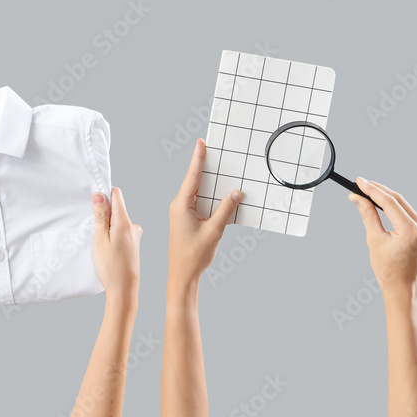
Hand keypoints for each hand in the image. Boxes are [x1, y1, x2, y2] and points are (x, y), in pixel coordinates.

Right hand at [92, 187, 142, 304]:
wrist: (124, 290)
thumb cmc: (110, 267)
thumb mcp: (100, 239)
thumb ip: (100, 216)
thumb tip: (99, 195)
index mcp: (125, 222)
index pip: (117, 195)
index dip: (104, 195)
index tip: (93, 204)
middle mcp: (133, 226)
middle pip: (116, 207)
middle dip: (103, 213)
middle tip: (92, 227)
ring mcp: (135, 235)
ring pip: (117, 220)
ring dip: (107, 225)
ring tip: (98, 240)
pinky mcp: (133, 244)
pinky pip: (121, 230)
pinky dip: (112, 234)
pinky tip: (106, 247)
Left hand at [168, 139, 242, 286]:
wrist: (182, 274)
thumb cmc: (194, 255)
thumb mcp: (214, 231)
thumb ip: (226, 210)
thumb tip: (236, 193)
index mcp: (181, 205)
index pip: (192, 177)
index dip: (198, 159)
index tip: (201, 142)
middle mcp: (180, 205)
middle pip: (195, 180)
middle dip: (204, 165)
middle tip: (214, 149)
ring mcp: (182, 212)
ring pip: (198, 191)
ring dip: (209, 182)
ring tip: (219, 167)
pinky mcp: (187, 219)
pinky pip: (200, 202)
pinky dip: (211, 196)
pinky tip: (221, 193)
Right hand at [349, 178, 416, 298]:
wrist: (402, 287)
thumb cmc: (388, 269)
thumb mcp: (374, 239)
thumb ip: (367, 215)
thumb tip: (357, 198)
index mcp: (410, 230)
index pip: (389, 202)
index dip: (372, 189)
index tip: (359, 181)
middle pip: (397, 199)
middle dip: (378, 190)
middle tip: (360, 183)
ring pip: (402, 204)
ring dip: (385, 196)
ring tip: (367, 190)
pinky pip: (406, 212)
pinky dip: (393, 205)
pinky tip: (381, 202)